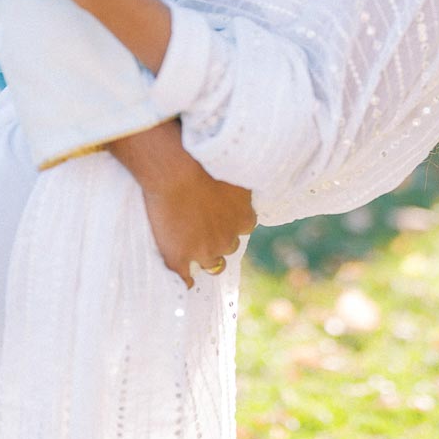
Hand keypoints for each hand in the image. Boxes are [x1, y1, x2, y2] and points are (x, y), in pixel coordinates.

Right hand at [108, 122, 256, 288]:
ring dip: (203, 254)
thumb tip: (263, 162)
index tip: (219, 211)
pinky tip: (182, 281)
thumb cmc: (203, 157)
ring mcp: (204, 251)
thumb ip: (242, 178)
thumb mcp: (234, 166)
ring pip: (212, 263)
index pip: (244, 225)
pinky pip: (185, 280)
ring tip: (189, 247)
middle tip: (202, 223)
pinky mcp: (179, 258)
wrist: (175, 167)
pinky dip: (185, 281)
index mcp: (245, 216)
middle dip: (218, 236)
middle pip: (229, 245)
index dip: (230, 219)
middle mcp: (229, 238)